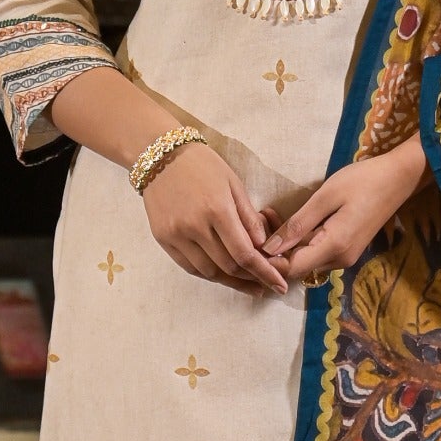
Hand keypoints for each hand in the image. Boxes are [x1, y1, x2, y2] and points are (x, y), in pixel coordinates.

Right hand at [143, 140, 287, 290]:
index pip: (245, 253)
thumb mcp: (234, 184)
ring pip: (208, 272)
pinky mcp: (163, 239)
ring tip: (247, 283)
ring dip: (230, 281)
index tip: (279, 285)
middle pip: (228, 267)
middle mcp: (195, 226)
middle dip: (251, 279)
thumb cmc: (202, 165)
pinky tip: (222, 275)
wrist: (160, 155)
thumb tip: (265, 247)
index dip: (264, 273)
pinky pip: (189, 267)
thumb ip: (249, 218)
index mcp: (217, 210)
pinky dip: (208, 274)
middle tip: (266, 283)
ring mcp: (176, 235)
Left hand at [267, 138, 428, 280]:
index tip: (252, 236)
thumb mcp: (326, 197)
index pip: (290, 269)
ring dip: (284, 244)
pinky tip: (288, 221)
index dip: (267, 260)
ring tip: (269, 216)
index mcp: (334, 247)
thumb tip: (269, 248)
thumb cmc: (363, 181)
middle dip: (273, 249)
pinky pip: (315, 253)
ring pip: (304, 260)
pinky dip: (298, 241)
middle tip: (261, 218)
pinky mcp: (346, 250)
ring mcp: (344, 257)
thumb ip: (297, 225)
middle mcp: (339, 260)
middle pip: (295, 267)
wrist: (399, 178)